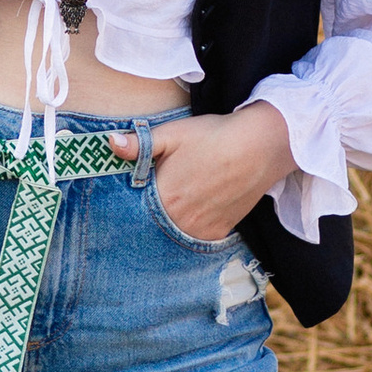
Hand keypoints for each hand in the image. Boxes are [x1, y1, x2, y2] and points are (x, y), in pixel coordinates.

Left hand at [115, 102, 293, 243]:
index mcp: (163, 198)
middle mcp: (180, 221)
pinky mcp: (220, 232)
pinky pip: (195, 237)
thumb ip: (139, 144)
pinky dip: (189, 227)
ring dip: (168, 223)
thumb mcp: (173, 133)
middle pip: (152, 225)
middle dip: (147, 215)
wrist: (261, 146)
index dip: (127, 204)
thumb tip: (110, 143)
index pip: (132, 210)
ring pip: (173, 233)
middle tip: (150, 200)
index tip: (125, 197)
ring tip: (174, 203)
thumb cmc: (213, 136)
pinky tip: (191, 210)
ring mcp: (201, 230)